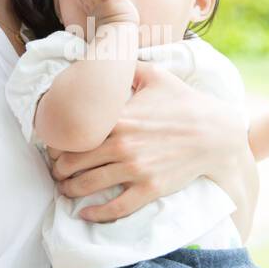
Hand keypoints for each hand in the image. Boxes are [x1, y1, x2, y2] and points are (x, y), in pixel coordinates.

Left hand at [46, 59, 245, 220]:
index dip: (56, 143)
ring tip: (64, 190)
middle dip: (58, 169)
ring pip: (88, 185)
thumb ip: (127, 66)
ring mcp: (136, 168)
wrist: (216, 132)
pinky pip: (116, 207)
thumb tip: (107, 54)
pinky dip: (96, 214)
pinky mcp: (150, 188)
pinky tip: (84, 214)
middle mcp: (122, 144)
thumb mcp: (156, 75)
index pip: (73, 134)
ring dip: (69, 190)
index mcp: (118, 118)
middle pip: (73, 162)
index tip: (53, 147)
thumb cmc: (185, 102)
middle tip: (55, 171)